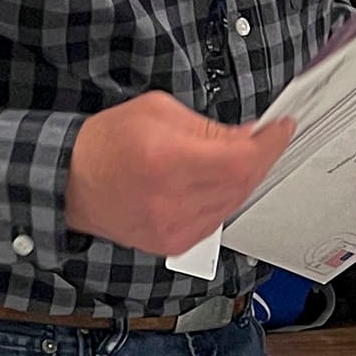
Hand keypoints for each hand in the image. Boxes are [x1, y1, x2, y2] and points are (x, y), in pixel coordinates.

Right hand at [67, 92, 295, 255]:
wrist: (72, 183)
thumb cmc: (108, 144)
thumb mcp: (158, 112)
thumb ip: (208, 126)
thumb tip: (248, 136)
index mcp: (168, 160)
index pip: (241, 158)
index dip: (270, 144)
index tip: (282, 128)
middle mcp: (173, 200)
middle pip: (243, 182)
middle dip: (260, 157)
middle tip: (263, 139)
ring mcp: (174, 227)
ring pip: (234, 202)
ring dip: (243, 178)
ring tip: (233, 158)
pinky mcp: (173, 243)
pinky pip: (217, 219)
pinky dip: (225, 199)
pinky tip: (214, 183)